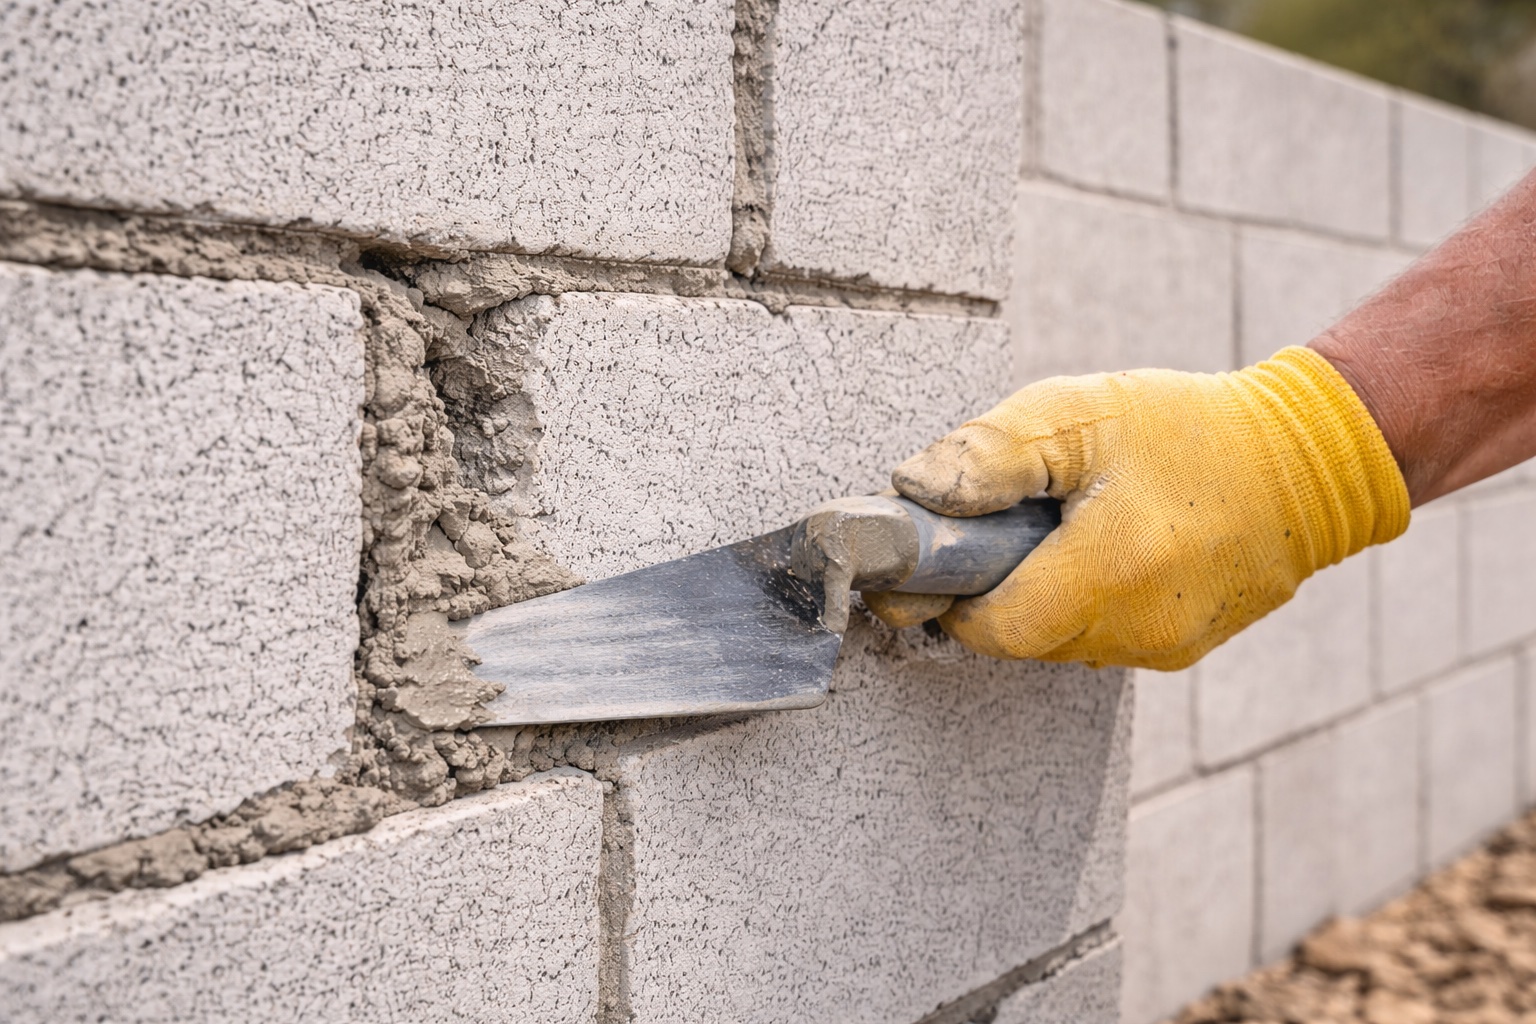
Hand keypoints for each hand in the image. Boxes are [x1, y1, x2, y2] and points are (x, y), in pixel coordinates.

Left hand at [862, 347, 1409, 669]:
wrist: (1310, 461)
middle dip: (988, 594)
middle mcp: (1136, 628)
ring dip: (1035, 599)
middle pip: (1017, 640)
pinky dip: (1079, 604)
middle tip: (991, 533)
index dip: (944, 598)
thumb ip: (991, 454)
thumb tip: (914, 491)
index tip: (928, 561)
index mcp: (1106, 571)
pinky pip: (1099, 639)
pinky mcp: (1181, 649)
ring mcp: (1163, 647)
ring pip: (1057, 644)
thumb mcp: (1080, 412)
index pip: (987, 626)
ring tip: (1053, 533)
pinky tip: (1096, 551)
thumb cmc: (1188, 428)